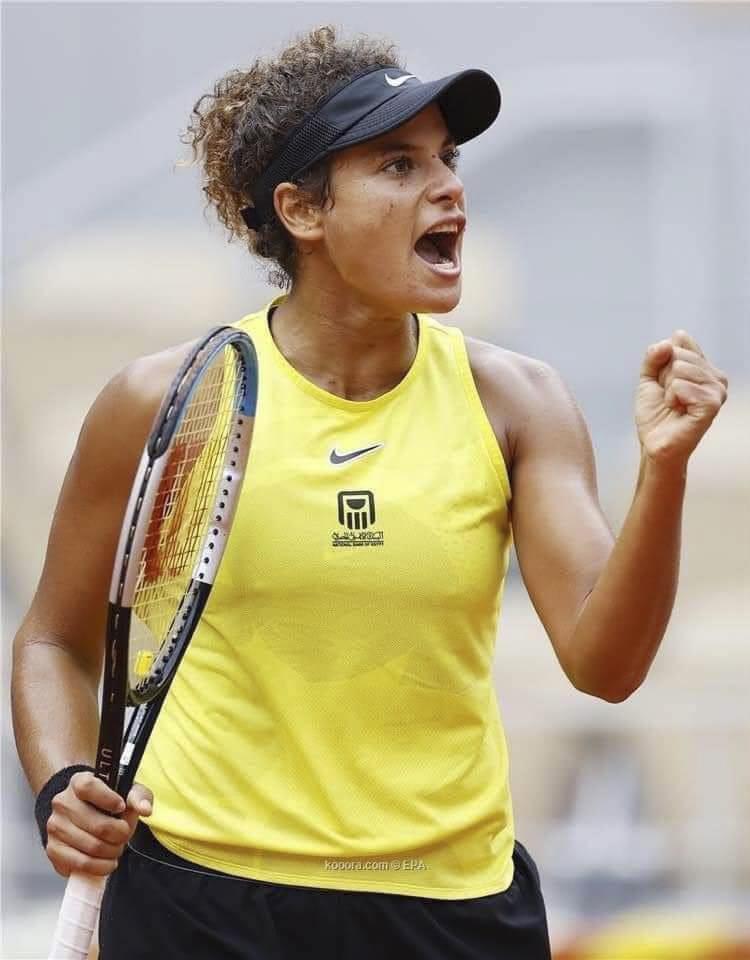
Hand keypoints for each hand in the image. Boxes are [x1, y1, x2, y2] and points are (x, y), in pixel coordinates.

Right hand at [45, 770, 152, 877]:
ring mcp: (55, 826)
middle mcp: (62, 803)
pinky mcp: (53, 849)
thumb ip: (138, 796)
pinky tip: (107, 862)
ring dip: (112, 852)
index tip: (121, 808)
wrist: (83, 813)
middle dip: (120, 835)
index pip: (89, 787)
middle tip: (124, 835)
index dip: (109, 799)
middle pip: (97, 825)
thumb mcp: (127, 791)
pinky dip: (99, 867)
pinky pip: (80, 864)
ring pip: (91, 847)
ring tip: (116, 848)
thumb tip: (145, 809)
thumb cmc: (108, 801)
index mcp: (79, 781)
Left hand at [636, 330, 727, 464]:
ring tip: (674, 405)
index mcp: (705, 367)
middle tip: (669, 398)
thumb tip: (668, 342)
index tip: (664, 383)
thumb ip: (654, 357)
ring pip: (680, 368)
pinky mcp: (712, 404)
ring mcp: (717, 390)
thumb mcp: (649, 379)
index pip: (680, 341)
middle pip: (678, 354)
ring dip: (667, 389)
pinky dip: (671, 398)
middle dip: (663, 377)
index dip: (661, 363)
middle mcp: (716, 377)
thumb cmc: (656, 414)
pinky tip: (678, 411)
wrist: (654, 443)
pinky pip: (682, 385)